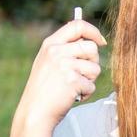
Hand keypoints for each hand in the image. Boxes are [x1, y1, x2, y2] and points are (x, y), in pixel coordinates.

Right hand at [10, 13, 107, 136]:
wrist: (35, 111)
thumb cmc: (46, 88)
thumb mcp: (50, 62)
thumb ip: (66, 49)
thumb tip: (94, 41)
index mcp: (50, 44)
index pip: (77, 25)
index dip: (94, 32)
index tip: (101, 41)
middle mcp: (56, 51)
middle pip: (92, 48)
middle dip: (92, 63)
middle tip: (80, 74)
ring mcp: (63, 65)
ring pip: (96, 67)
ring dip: (90, 80)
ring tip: (73, 86)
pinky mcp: (72, 80)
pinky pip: (92, 85)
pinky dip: (86, 93)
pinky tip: (72, 96)